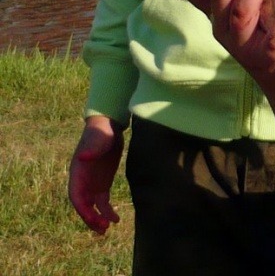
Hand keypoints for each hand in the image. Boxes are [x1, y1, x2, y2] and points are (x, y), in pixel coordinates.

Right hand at [68, 116, 123, 233]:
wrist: (109, 126)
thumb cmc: (101, 132)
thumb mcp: (98, 139)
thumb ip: (92, 149)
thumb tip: (83, 157)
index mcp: (77, 172)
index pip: (76, 196)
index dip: (82, 209)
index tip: (92, 218)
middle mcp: (82, 181)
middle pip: (84, 205)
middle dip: (90, 219)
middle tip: (102, 230)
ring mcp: (92, 183)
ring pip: (92, 207)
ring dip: (98, 219)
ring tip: (107, 229)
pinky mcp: (102, 183)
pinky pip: (103, 202)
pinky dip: (107, 211)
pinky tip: (116, 219)